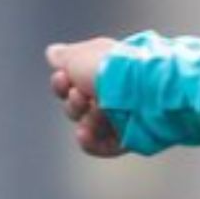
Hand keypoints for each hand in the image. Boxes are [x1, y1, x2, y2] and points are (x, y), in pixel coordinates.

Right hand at [45, 38, 127, 157]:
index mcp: (106, 69)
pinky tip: (85, 135)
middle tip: (80, 96)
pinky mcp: (132, 135)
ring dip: (85, 120)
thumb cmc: (113, 68)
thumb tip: (54, 53)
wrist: (145, 87)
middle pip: (78, 106)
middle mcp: (115, 92)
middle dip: (74, 103)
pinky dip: (91, 143)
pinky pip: (104, 145)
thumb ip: (65, 57)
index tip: (62, 77)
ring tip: (96, 111)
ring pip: (89, 126)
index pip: (74, 81)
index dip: (61, 83)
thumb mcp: (81, 56)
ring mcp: (124, 115)